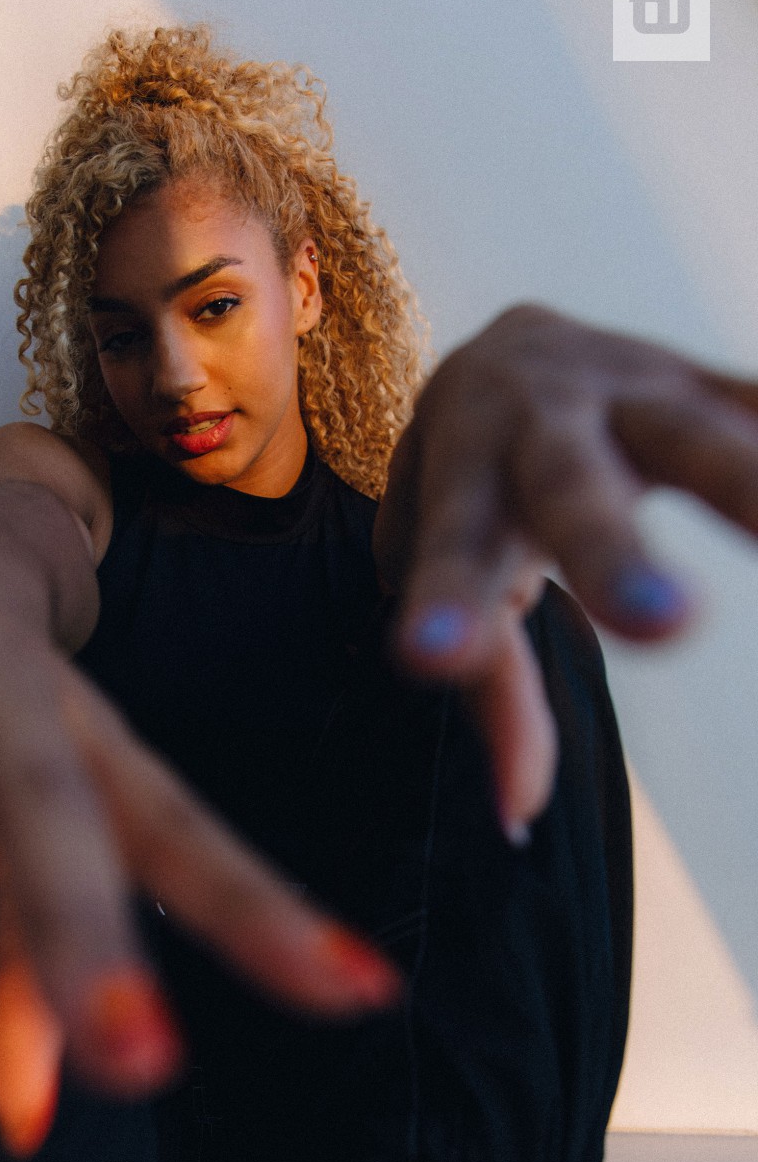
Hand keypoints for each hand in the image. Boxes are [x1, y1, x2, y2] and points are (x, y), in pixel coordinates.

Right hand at [0, 566, 403, 1133]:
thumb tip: (38, 1117)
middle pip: (59, 808)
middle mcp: (16, 696)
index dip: (266, 910)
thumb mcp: (29, 829)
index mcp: (91, 743)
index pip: (186, 833)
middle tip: (137, 1061)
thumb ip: (32, 960)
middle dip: (90, 929)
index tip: (360, 992)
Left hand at [373, 302, 757, 838]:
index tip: (434, 656)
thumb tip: (519, 815)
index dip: (447, 602)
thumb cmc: (470, 489)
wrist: (503, 346)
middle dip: (609, 551)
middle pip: (567, 484)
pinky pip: (754, 400)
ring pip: (689, 430)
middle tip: (664, 624)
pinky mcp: (699, 380)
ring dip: (748, 479)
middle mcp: (535, 427)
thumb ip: (492, 683)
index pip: (451, 551)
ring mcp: (624, 391)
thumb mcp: (455, 569)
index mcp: (462, 479)